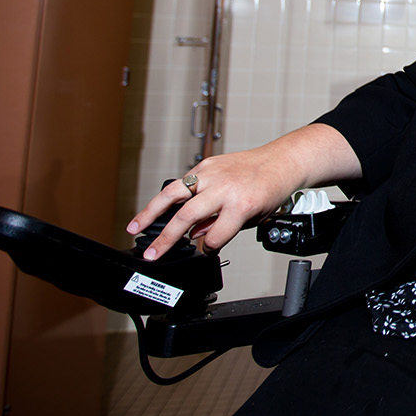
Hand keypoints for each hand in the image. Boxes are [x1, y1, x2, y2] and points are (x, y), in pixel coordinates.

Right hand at [126, 149, 294, 260]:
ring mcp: (213, 174)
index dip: (208, 248)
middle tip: (152, 254)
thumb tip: (195, 235)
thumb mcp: (253, 217)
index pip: (215, 236)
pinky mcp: (207, 164)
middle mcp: (224, 188)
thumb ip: (223, 227)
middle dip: (166, 238)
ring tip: (135, 227)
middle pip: (187, 216)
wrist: (281, 161)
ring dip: (150, 212)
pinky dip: (167, 196)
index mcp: (241, 205)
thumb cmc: (270, 189)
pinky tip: (156, 209)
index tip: (202, 252)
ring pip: (173, 193)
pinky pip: (182, 182)